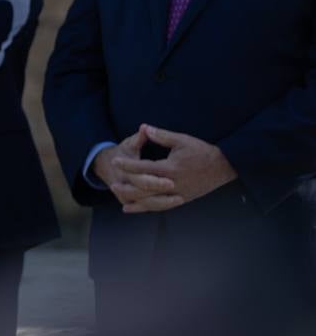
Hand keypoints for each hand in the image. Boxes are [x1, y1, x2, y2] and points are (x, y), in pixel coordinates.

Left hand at [109, 124, 237, 213]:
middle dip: (127, 186)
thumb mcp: (182, 140)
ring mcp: (177, 194)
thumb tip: (144, 127)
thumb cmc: (201, 151)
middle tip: (112, 183)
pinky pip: (160, 206)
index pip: (144, 168)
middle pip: (144, 189)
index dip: (128, 165)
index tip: (115, 161)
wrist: (224, 167)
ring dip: (134, 199)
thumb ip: (161, 135)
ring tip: (119, 195)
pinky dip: (145, 208)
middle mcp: (172, 184)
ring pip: (151, 201)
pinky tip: (132, 207)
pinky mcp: (181, 199)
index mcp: (170, 169)